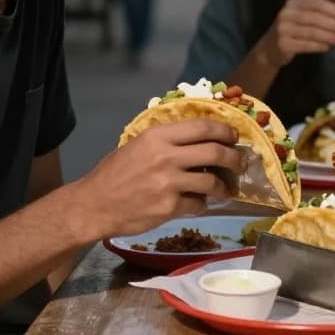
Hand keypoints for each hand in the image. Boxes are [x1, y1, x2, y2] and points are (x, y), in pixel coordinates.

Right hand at [70, 120, 245, 239]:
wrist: (93, 205)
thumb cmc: (115, 172)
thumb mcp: (139, 144)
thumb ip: (167, 141)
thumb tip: (200, 138)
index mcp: (159, 136)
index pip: (203, 127)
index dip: (225, 131)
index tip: (234, 136)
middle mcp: (166, 156)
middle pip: (215, 152)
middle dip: (234, 158)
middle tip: (241, 163)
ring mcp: (168, 183)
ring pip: (211, 182)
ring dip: (224, 186)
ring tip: (227, 189)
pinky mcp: (168, 207)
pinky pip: (197, 204)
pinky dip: (202, 204)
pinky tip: (198, 203)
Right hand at [262, 0, 334, 65]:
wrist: (270, 48)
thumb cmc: (293, 30)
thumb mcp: (303, 17)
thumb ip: (321, 14)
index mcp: (293, 3)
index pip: (317, 3)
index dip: (334, 10)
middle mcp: (286, 13)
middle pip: (316, 17)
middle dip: (334, 24)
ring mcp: (283, 29)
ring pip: (313, 32)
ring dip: (329, 36)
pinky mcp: (283, 44)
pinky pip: (306, 45)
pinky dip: (319, 46)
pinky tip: (327, 47)